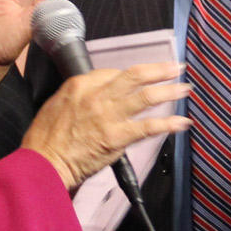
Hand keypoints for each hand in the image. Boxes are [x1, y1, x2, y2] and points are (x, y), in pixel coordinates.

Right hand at [21, 62, 191, 189]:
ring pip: (146, 97)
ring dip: (170, 92)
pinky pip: (148, 127)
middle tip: (177, 67)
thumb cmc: (46, 138)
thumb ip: (79, 96)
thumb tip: (98, 95)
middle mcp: (97, 95)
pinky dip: (168, 124)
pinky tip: (182, 123)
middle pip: (135, 76)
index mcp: (81, 85)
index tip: (142, 80)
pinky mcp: (117, 137)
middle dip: (160, 70)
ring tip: (186, 88)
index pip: (113, 72)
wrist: (44, 162)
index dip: (131, 76)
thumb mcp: (57, 104)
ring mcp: (109, 116)